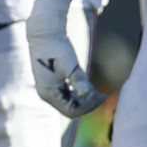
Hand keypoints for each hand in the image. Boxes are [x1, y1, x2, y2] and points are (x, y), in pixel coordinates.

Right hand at [26, 0, 104, 117]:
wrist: (45, 35)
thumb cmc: (57, 48)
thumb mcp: (69, 64)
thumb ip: (78, 80)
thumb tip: (89, 93)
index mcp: (49, 93)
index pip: (71, 111)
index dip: (87, 106)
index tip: (101, 96)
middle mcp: (47, 94)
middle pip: (70, 109)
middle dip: (87, 104)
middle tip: (102, 95)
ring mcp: (49, 89)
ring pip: (68, 103)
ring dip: (83, 100)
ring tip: (97, 92)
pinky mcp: (52, 83)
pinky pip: (66, 95)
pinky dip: (78, 94)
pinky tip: (87, 88)